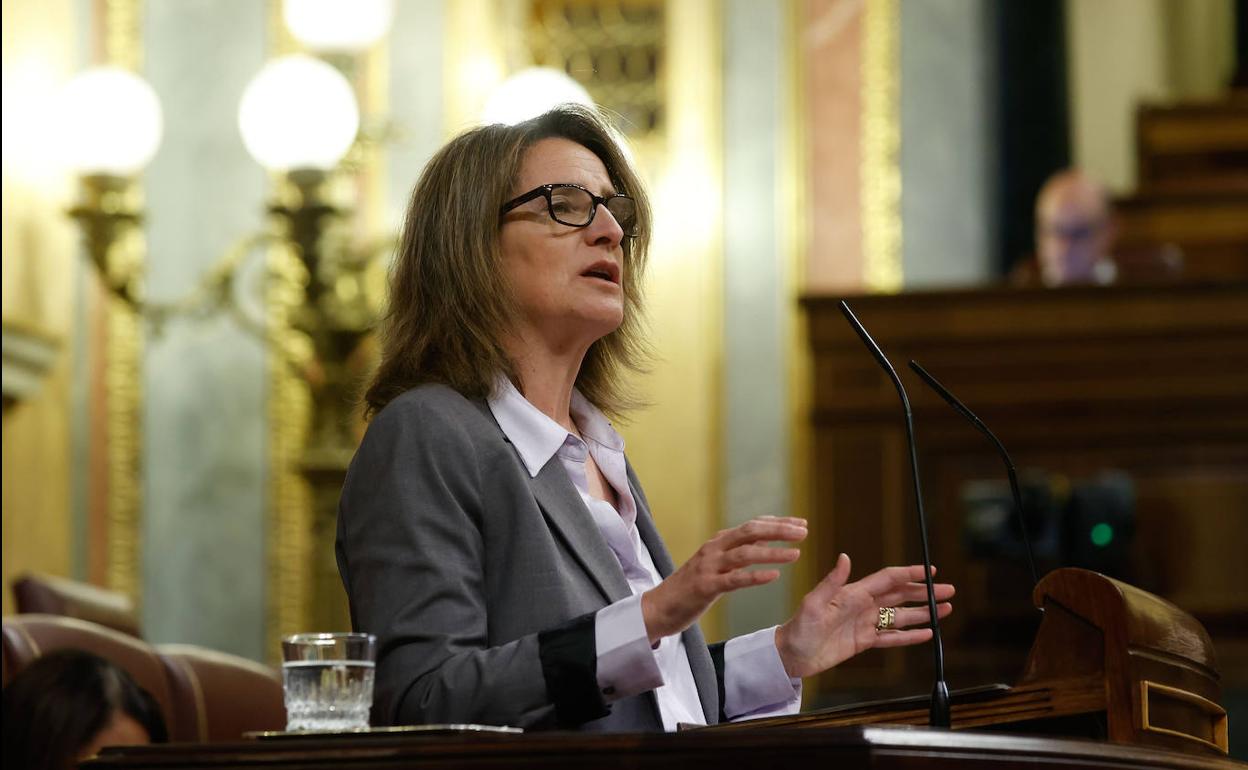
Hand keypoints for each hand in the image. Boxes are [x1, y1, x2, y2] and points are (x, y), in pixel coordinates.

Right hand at [641, 516, 806, 642]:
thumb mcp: (715, 564)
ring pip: (745, 553)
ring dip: (773, 552)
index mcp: (718, 542)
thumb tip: (767, 539)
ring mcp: (709, 567)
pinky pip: (734, 580)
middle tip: (804, 531)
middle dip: (779, 530)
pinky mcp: (705, 587)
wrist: (658, 608)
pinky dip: (755, 576)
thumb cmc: (689, 587)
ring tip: (797, 553)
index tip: (802, 523)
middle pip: (750, 531)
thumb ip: (738, 551)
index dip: (778, 522)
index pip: (753, 525)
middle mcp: (714, 549)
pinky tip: (774, 576)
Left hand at [774, 553, 954, 678]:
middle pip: (901, 596)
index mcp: (854, 593)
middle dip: (925, 593)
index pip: (889, 579)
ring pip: (900, 616)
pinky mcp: (863, 642)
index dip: (910, 574)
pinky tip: (926, 634)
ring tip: (946, 609)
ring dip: (923, 613)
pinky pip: (892, 637)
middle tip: (949, 590)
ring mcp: (865, 624)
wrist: (791, 655)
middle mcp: (863, 606)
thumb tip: (845, 557)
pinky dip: (910, 636)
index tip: (931, 570)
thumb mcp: (813, 603)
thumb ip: (831, 582)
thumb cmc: (799, 628)